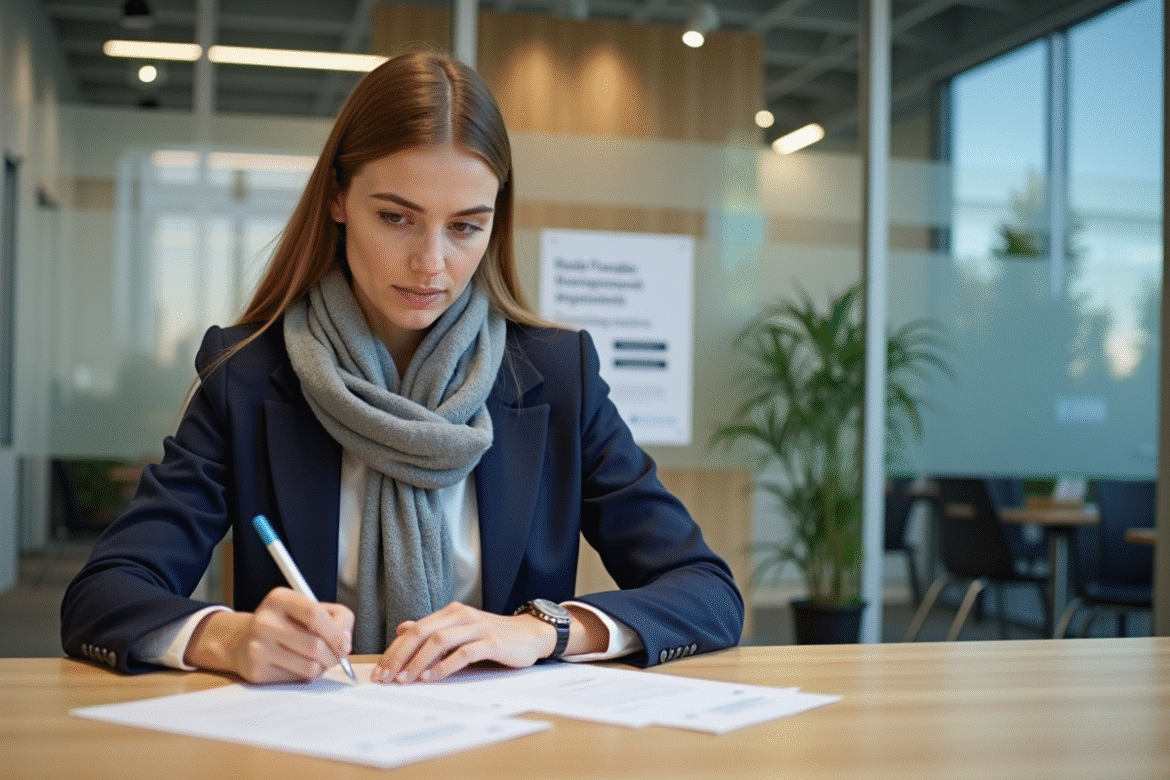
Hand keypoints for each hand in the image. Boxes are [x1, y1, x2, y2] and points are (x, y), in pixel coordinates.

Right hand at [185, 587, 353, 683]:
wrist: (243, 641)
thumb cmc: (285, 624)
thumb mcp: (308, 608)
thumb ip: (337, 617)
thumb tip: (346, 641)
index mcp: (279, 599)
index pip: (315, 614)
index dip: (336, 633)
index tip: (345, 644)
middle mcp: (264, 621)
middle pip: (315, 645)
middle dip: (334, 656)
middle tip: (337, 657)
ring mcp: (257, 647)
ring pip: (309, 666)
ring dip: (322, 668)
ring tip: (319, 661)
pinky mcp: (256, 671)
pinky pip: (295, 679)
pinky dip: (305, 676)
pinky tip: (299, 666)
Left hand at [371, 602, 556, 683]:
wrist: (530, 635)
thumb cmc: (493, 636)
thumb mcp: (460, 631)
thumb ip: (433, 631)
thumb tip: (402, 629)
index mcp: (450, 612)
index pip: (415, 629)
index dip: (395, 650)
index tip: (381, 670)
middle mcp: (461, 615)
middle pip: (421, 633)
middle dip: (400, 657)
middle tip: (386, 678)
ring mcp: (477, 627)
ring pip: (439, 641)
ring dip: (418, 662)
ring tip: (405, 679)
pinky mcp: (492, 641)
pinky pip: (463, 653)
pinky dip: (445, 666)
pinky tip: (432, 677)